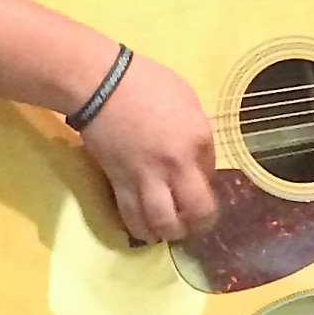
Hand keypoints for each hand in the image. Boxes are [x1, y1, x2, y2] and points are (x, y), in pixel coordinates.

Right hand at [75, 53, 219, 244]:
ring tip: (171, 230)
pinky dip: (141, 230)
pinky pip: (133, 217)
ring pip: (164, 222)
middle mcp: (178, 165)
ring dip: (171, 232)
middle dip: (200, 223)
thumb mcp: (187, 99)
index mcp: (198, 138)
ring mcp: (148, 177)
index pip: (212, 174)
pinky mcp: (120, 183)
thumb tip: (196, 163)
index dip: (207, 182)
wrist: (101, 84)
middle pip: (197, 210)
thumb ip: (196, 133)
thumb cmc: (146, 83)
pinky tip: (146, 230)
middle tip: (195, 223)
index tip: (197, 178)